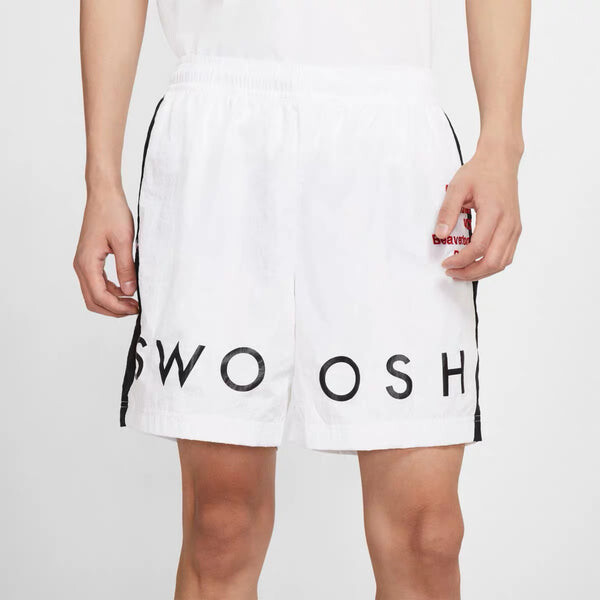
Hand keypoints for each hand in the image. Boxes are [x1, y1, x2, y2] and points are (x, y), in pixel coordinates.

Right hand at [73, 185, 138, 316]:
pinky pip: (97, 282)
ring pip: (94, 293)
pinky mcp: (89, 259)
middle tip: (135, 309)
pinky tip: (126, 289)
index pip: (100, 296)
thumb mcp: (124, 242)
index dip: (118, 308)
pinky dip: (110, 291)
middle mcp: (81, 265)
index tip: (136, 308)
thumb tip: (129, 291)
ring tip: (133, 301)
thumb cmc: (112, 213)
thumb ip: (126, 268)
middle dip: (113, 310)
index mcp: (87, 262)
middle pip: (93, 300)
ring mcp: (84, 263)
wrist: (104, 195)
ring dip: (112, 301)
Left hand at [435, 145, 522, 280]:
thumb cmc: (480, 172)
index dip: (461, 261)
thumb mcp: (457, 187)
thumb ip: (448, 212)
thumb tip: (440, 235)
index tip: (446, 264)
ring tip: (462, 271)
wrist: (500, 161)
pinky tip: (475, 263)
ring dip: (482, 272)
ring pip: (502, 262)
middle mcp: (509, 223)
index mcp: (494, 212)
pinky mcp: (515, 229)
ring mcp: (514, 227)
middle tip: (452, 273)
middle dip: (471, 273)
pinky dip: (491, 264)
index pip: (479, 247)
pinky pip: (506, 255)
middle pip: (493, 261)